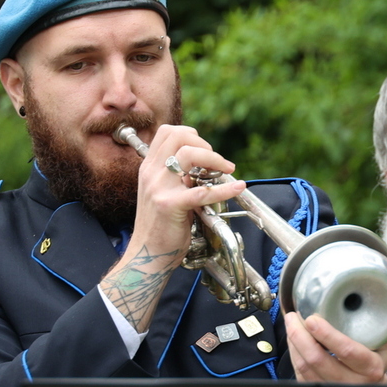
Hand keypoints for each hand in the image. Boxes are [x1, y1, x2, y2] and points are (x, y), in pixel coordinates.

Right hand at [127, 124, 244, 260]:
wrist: (148, 254)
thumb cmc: (160, 225)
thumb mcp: (165, 192)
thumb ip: (178, 175)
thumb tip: (205, 162)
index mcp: (149, 168)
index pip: (168, 132)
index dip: (192, 135)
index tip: (206, 150)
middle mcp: (151, 173)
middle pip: (178, 136)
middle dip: (205, 144)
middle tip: (218, 162)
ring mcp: (159, 188)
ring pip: (188, 155)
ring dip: (214, 159)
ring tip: (226, 170)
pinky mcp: (170, 205)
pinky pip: (202, 192)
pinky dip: (224, 189)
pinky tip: (238, 187)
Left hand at [285, 293, 386, 382]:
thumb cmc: (376, 360)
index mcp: (371, 368)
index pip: (347, 352)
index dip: (328, 336)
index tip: (313, 319)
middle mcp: (351, 383)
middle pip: (318, 361)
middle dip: (300, 336)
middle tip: (295, 316)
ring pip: (305, 368)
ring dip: (294, 343)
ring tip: (291, 322)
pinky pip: (300, 374)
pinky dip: (294, 354)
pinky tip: (293, 338)